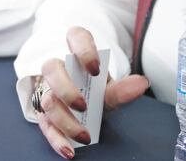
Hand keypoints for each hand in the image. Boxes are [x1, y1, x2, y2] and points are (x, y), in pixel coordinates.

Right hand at [35, 27, 148, 158]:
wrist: (84, 107)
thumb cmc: (95, 91)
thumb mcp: (109, 89)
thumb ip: (123, 88)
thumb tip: (141, 83)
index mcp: (77, 54)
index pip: (75, 37)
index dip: (83, 50)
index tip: (95, 69)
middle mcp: (59, 69)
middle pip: (51, 68)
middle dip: (66, 89)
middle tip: (84, 106)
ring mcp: (48, 90)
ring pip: (47, 99)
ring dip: (65, 120)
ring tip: (84, 135)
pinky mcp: (44, 114)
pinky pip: (45, 125)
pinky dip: (57, 139)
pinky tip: (69, 149)